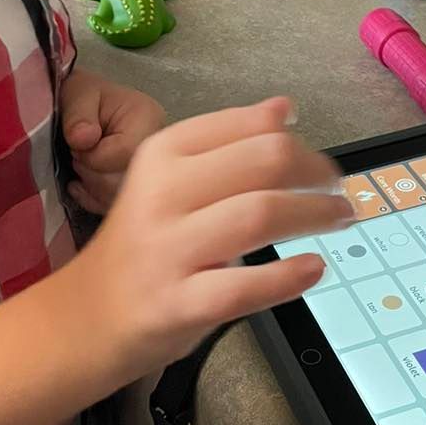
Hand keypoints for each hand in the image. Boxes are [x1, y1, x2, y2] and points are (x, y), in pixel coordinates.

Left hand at [61, 69, 165, 214]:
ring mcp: (153, 171)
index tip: (78, 144)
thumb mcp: (75, 94)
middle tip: (79, 154)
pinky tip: (83, 183)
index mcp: (147, 117)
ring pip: (121, 199)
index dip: (94, 157)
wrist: (86, 106)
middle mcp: (157, 146)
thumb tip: (83, 139)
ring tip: (84, 164)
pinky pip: (115, 208)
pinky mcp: (140, 190)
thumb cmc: (83, 97)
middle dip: (92, 173)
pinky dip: (92, 200)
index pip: (126, 153)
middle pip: (127, 181)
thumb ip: (78, 116)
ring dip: (92, 187)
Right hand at [74, 97, 352, 380]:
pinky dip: (288, 276)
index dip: (297, 140)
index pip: (246, 126)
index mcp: (163, 153)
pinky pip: (244, 286)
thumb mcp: (172, 179)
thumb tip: (283, 108)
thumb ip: (226, 144)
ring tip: (339, 219)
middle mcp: (164, 193)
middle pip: (263, 162)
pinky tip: (314, 269)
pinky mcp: (178, 303)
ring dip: (314, 214)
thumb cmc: (142, 245)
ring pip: (260, 215)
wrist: (85, 316)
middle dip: (316, 173)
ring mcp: (169, 249)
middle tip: (340, 192)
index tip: (319, 161)